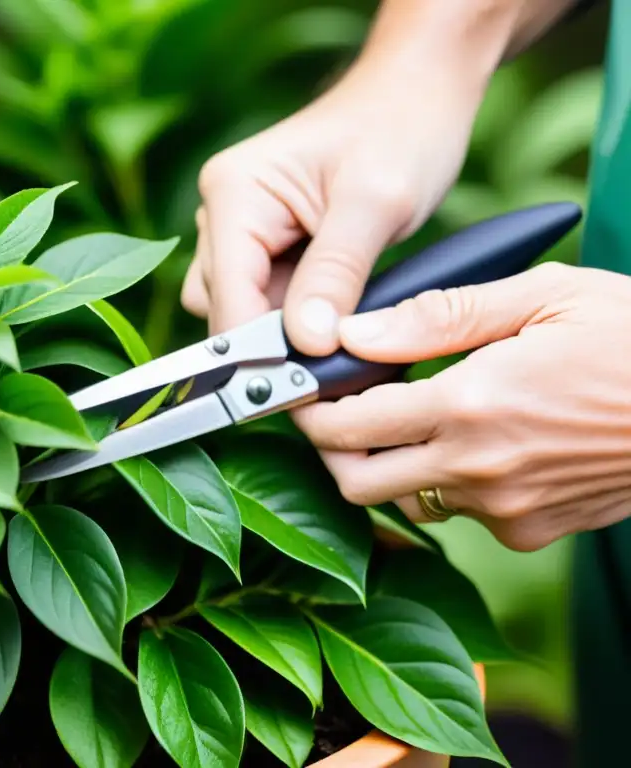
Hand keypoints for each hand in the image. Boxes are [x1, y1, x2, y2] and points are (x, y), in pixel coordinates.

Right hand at [181, 56, 486, 355]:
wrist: (417, 95)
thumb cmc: (401, 130)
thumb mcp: (377, 203)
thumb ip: (336, 274)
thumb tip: (306, 346)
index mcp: (235, 192)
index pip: (228, 292)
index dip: (257, 348)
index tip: (295, 391)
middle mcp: (223, 212)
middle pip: (224, 309)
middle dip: (271, 344)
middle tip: (330, 373)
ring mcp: (240, 230)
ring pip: (242, 311)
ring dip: (284, 334)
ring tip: (342, 339)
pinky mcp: (263, 246)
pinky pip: (266, 300)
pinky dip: (298, 321)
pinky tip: (339, 321)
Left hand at [292, 262, 630, 551]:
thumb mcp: (540, 297)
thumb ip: (436, 317)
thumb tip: (353, 331)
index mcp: (471, 404)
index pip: (346, 423)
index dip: (308, 407)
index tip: (298, 389)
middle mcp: (479, 469)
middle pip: (355, 482)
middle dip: (331, 448)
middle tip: (338, 409)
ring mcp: (505, 510)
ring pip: (405, 501)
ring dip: (389, 466)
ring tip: (409, 416)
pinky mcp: (531, 532)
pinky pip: (461, 514)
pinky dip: (448, 481)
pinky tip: (477, 439)